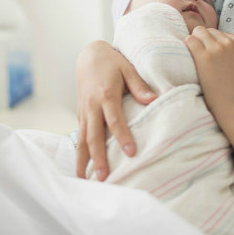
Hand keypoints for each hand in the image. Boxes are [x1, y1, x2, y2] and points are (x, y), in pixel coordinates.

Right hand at [75, 40, 156, 179]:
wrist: (89, 55)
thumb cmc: (111, 62)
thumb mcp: (127, 68)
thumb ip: (139, 86)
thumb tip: (154, 100)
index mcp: (105, 94)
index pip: (114, 119)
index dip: (122, 136)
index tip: (130, 152)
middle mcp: (92, 105)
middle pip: (94, 135)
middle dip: (98, 157)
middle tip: (104, 177)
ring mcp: (84, 111)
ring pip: (82, 139)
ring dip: (84, 160)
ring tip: (85, 179)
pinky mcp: (81, 114)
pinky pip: (79, 136)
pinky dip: (80, 152)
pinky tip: (83, 167)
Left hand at [184, 28, 233, 127]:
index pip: (225, 34)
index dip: (217, 44)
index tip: (214, 56)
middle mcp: (232, 44)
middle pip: (211, 31)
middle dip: (206, 40)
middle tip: (202, 54)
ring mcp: (218, 49)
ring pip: (200, 32)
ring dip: (196, 41)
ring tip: (195, 54)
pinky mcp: (204, 56)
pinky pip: (190, 40)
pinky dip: (188, 45)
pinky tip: (188, 54)